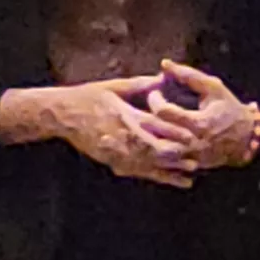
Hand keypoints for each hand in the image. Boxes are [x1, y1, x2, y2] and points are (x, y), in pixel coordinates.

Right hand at [26, 79, 198, 186]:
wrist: (62, 115)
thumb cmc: (88, 97)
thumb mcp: (114, 87)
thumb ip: (140, 85)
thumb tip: (162, 78)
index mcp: (125, 115)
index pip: (154, 126)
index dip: (174, 133)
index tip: (194, 137)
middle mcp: (122, 136)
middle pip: (154, 150)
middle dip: (175, 156)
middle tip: (196, 159)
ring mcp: (116, 152)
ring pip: (147, 166)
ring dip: (169, 172)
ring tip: (189, 176)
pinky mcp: (111, 161)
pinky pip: (136, 172)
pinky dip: (155, 177)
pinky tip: (170, 181)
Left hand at [152, 61, 259, 169]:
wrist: (246, 138)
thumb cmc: (228, 108)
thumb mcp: (213, 87)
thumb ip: (189, 75)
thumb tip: (164, 64)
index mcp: (199, 123)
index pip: (164, 112)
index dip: (154, 99)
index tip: (154, 93)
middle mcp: (193, 143)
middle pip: (157, 133)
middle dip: (146, 117)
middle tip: (145, 107)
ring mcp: (191, 157)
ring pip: (159, 150)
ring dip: (149, 136)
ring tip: (145, 123)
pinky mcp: (189, 165)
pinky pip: (166, 160)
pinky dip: (157, 149)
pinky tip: (153, 137)